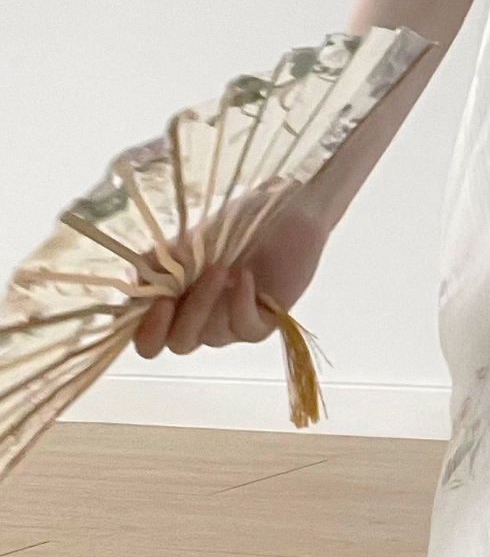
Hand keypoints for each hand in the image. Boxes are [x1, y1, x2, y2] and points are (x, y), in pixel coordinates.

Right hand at [131, 198, 329, 359]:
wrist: (289, 212)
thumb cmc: (240, 223)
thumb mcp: (195, 238)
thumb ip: (164, 262)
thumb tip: (133, 277)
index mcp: (178, 299)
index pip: (150, 334)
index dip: (143, 329)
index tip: (150, 302)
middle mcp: (203, 316)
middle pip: (176, 344)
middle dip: (171, 322)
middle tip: (170, 295)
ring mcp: (233, 320)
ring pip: (209, 336)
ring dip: (207, 302)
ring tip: (219, 267)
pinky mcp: (264, 320)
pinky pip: (245, 329)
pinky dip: (241, 304)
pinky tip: (246, 277)